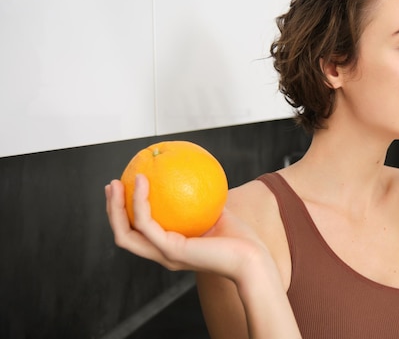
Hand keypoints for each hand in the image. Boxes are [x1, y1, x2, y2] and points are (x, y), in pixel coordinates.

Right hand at [105, 175, 272, 280]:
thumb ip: (200, 199)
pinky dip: (139, 202)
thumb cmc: (241, 238)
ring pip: (126, 234)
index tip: (124, 188)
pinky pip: (147, 224)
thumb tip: (193, 173)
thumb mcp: (215, 212)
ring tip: (116, 184)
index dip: (126, 213)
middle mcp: (163, 254)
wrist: (253, 259)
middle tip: (112, 185)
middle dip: (112, 210)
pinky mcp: (172, 251)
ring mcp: (165, 254)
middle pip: (124, 235)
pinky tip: (142, 182)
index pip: (139, 233)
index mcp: (171, 247)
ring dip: (116, 208)